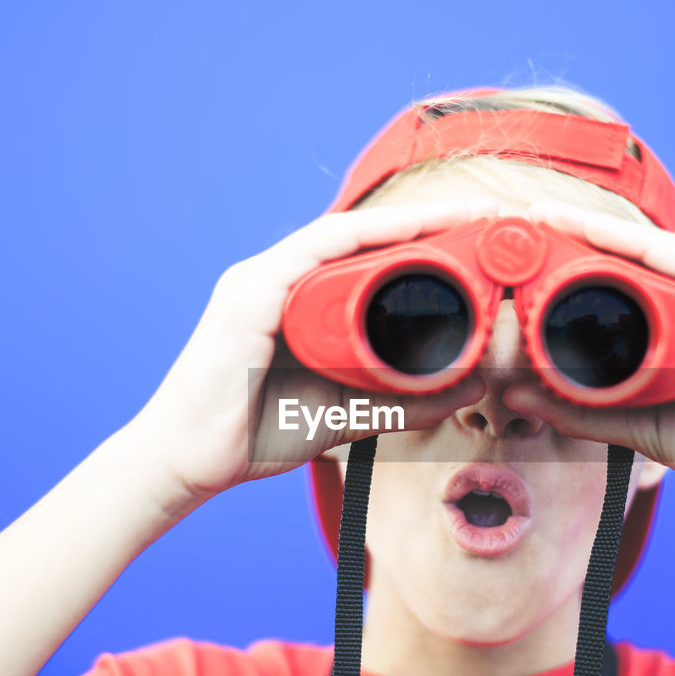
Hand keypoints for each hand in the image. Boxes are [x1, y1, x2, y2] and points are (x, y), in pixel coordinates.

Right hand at [123, 199, 496, 504]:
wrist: (187, 462)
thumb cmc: (256, 434)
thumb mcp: (349, 413)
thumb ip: (404, 402)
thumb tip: (470, 388)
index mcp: (297, 299)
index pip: (368, 253)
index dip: (425, 237)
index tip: (480, 229)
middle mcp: (278, 279)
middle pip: (362, 236)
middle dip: (427, 219)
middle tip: (488, 213)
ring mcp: (259, 282)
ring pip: (344, 236)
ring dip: (405, 221)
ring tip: (462, 216)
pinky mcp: (248, 298)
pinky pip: (312, 254)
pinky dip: (361, 239)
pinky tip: (405, 231)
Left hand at [505, 200, 674, 541]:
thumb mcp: (651, 429)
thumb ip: (593, 412)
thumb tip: (525, 396)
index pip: (646, 274)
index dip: (593, 254)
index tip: (539, 240)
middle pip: (654, 256)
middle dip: (594, 233)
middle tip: (536, 217)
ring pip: (671, 256)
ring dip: (614, 234)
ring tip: (560, 221)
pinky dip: (653, 255)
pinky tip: (611, 241)